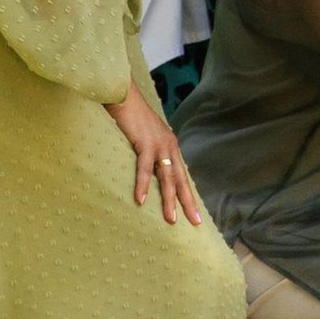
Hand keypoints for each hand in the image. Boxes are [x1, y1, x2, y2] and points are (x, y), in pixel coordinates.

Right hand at [109, 81, 201, 225]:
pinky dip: (143, 185)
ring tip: (171, 219)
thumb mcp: (145, 136)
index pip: (182, 174)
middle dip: (188, 202)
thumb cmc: (131, 116)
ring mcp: (159, 144)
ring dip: (169, 199)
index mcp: (170, 146)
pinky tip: (141, 200)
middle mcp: (169, 146)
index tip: (194, 212)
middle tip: (195, 222)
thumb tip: (148, 168)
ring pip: (166, 177)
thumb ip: (150, 151)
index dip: (188, 194)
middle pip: (180, 179)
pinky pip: (144, 168)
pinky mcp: (145, 142)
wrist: (124, 96)